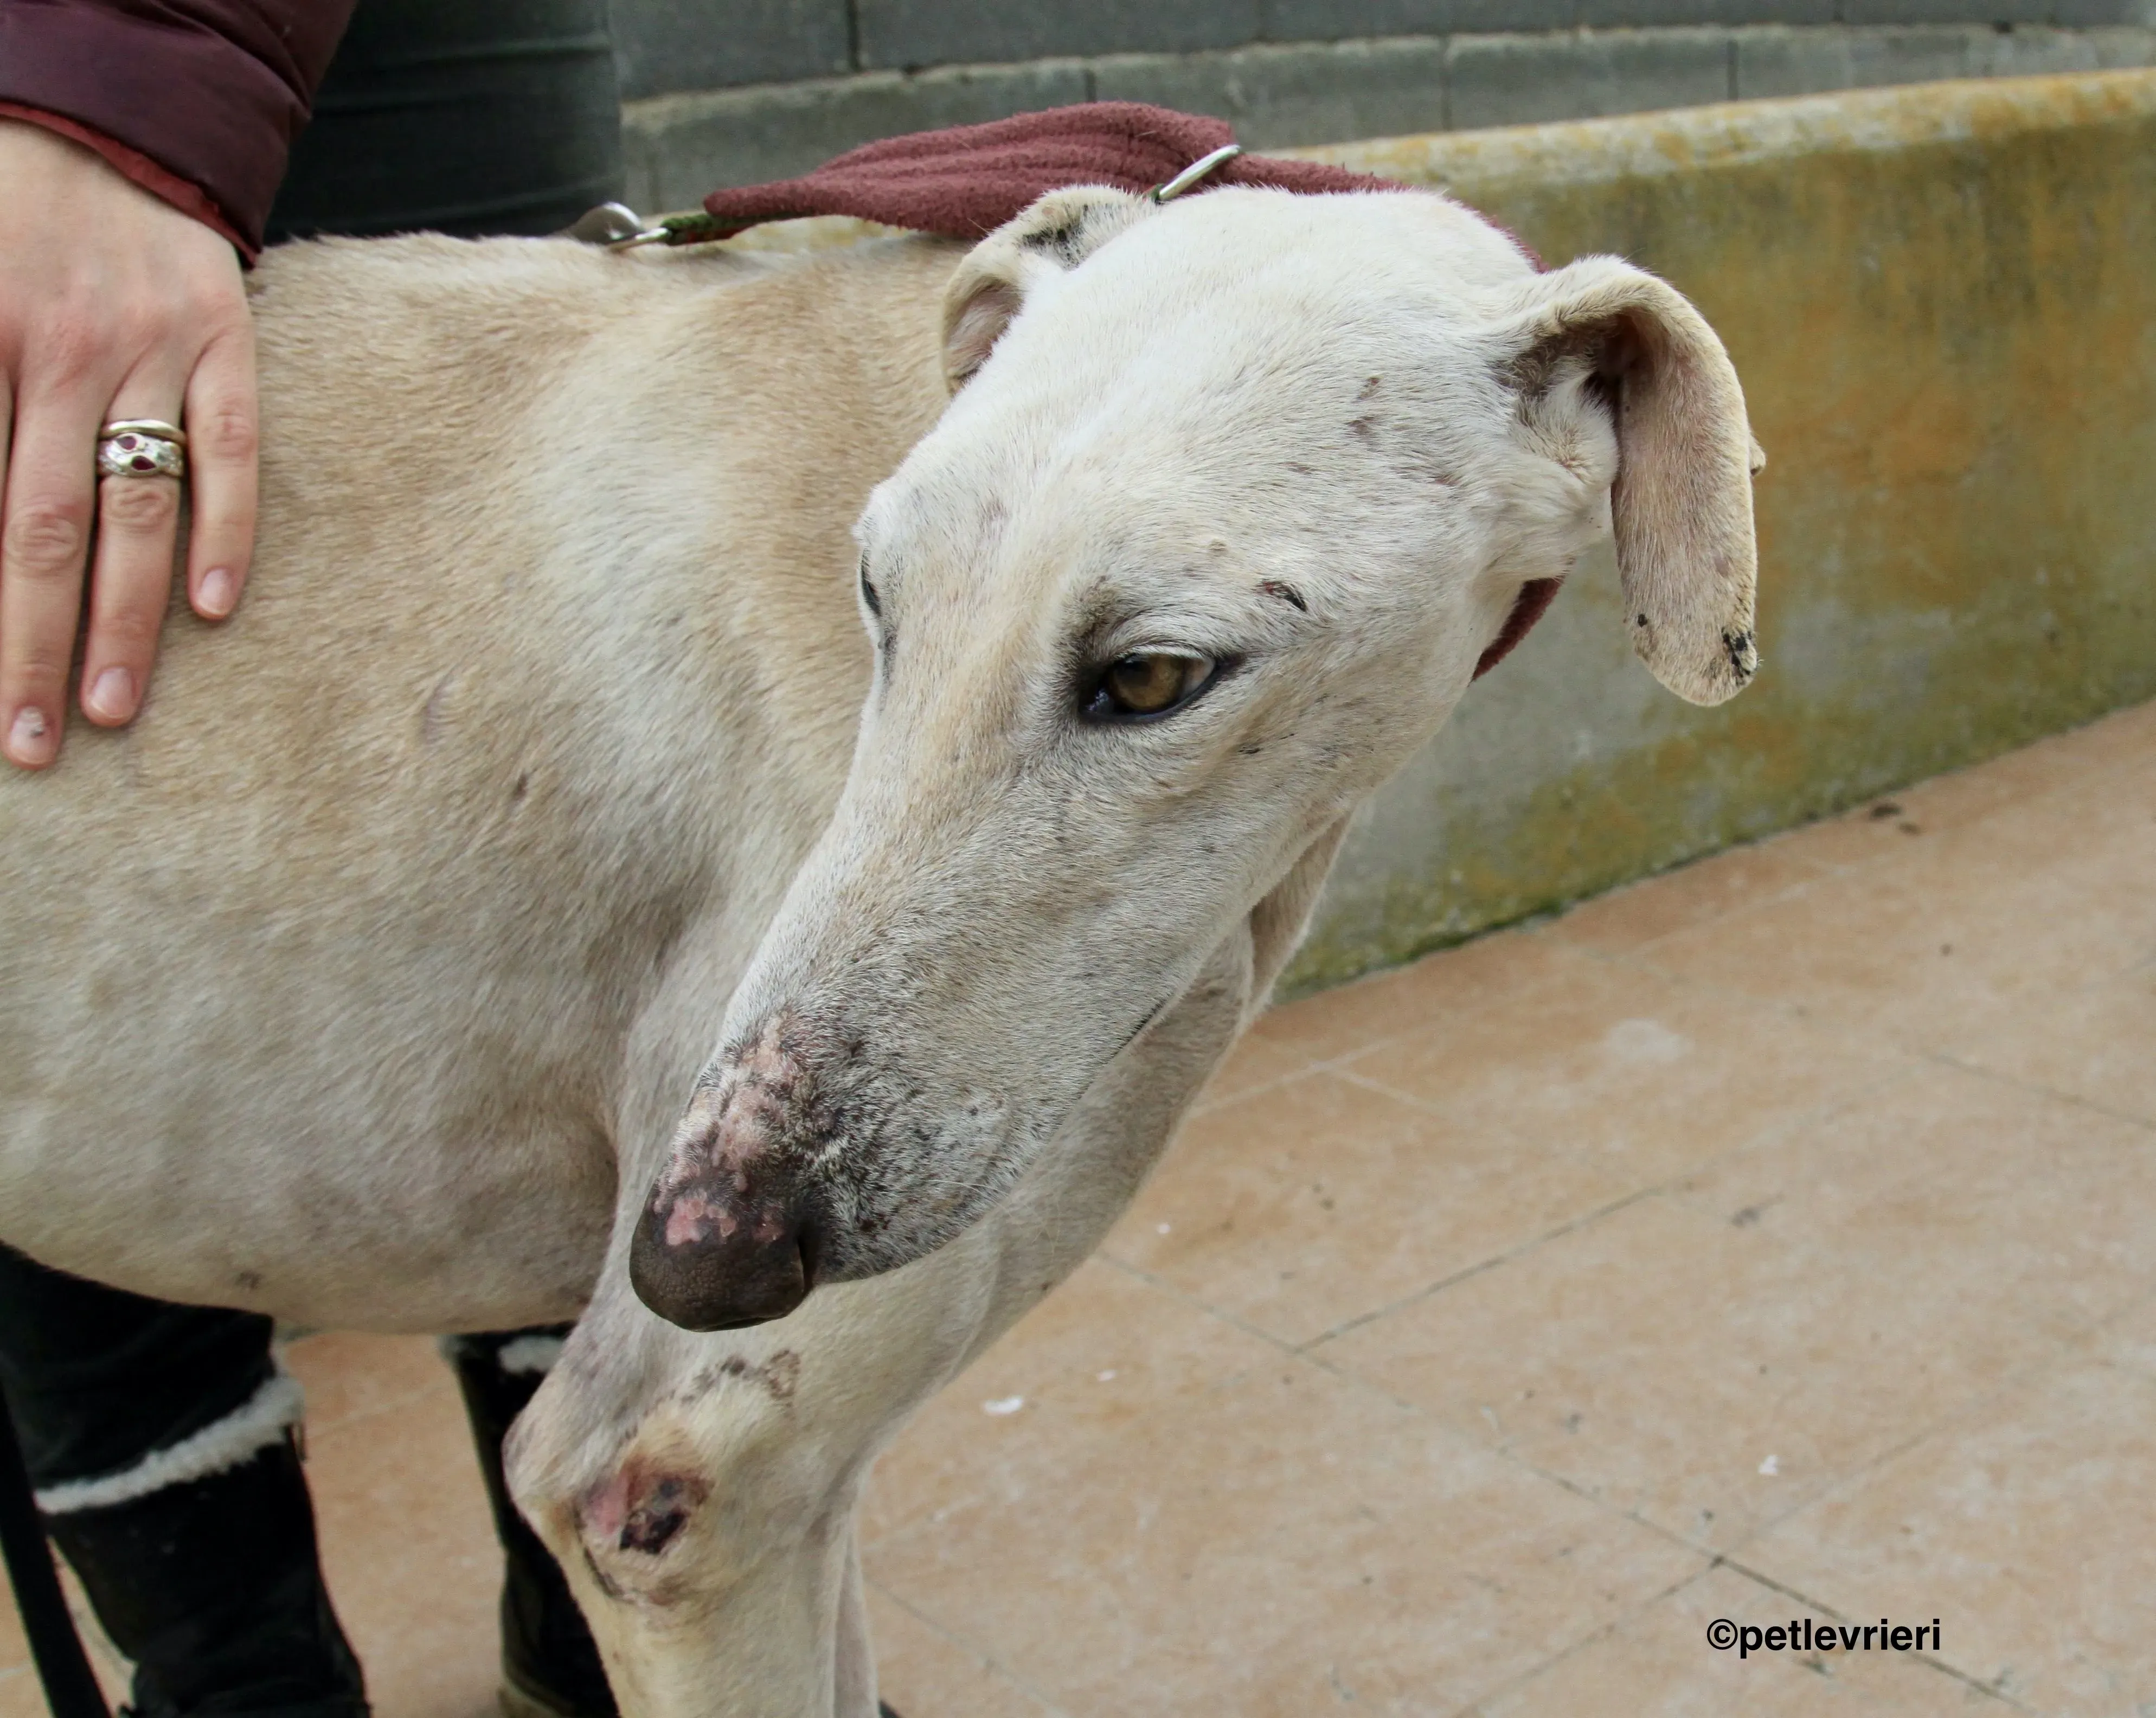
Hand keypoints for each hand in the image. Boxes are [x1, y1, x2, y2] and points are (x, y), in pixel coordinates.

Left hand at [0, 118, 256, 768]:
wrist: (102, 125)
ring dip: (123, 620)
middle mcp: (59, 355)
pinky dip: (225, 532)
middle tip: (31, 738)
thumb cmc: (2, 223)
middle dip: (33, 644)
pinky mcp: (223, 344)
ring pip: (133, 509)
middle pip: (39, 528)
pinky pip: (231, 452)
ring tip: (114, 709)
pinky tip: (212, 610)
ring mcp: (149, 353)